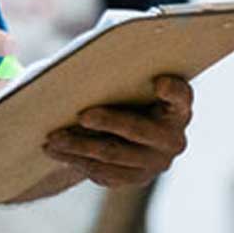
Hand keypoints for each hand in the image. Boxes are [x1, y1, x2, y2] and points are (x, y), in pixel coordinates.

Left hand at [42, 74, 191, 187]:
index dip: (173, 91)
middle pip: (138, 129)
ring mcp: (155, 163)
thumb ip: (121, 69)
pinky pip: (103, 173)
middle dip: (109, 122)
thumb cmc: (126, 93)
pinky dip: (76, 160)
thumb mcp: (129, 80)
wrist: (124, 131)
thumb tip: (90, 53)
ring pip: (112, 155)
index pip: (181, 97)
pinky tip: (55, 151)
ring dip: (79, 146)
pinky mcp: (135, 179)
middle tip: (82, 115)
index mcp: (177, 108)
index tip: (160, 82)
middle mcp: (173, 139)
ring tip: (53, 137)